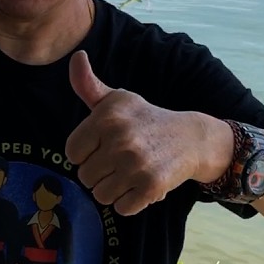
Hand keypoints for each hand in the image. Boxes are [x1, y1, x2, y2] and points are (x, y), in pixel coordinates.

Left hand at [65, 51, 222, 215]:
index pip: (73, 153)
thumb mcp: (117, 99)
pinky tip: (141, 184)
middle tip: (120, 160)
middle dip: (100, 172)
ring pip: (100, 195)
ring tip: (130, 173)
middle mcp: (120, 139)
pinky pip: (121, 208)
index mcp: (107, 117)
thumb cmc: (146, 119)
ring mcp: (136, 164)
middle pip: (85, 176)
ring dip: (113, 189)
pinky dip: (130, 201)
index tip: (103, 146)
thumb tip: (76, 56)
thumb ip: (88, 85)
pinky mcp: (151, 187)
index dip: (86, 153)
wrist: (191, 138)